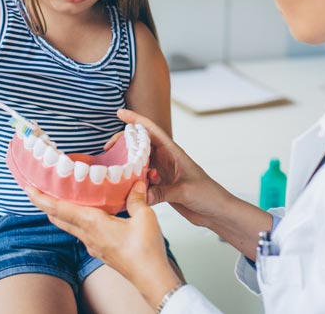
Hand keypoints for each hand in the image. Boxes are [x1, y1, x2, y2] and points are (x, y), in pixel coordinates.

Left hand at [26, 181, 180, 307]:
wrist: (150, 277)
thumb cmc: (146, 250)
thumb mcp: (145, 217)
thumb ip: (136, 199)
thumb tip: (135, 183)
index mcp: (95, 225)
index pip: (61, 210)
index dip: (43, 199)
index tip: (29, 189)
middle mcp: (89, 236)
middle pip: (59, 219)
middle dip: (46, 204)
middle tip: (38, 189)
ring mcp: (93, 245)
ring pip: (69, 226)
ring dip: (60, 212)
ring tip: (58, 197)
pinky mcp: (100, 250)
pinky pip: (81, 232)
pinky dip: (75, 220)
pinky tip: (85, 213)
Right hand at [116, 109, 231, 227]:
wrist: (216, 212)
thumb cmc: (208, 195)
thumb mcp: (185, 191)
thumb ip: (162, 192)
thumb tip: (141, 193)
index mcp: (173, 152)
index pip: (152, 130)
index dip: (136, 120)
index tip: (120, 113)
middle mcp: (166, 160)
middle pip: (140, 145)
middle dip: (123, 142)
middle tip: (107, 148)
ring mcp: (163, 173)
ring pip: (139, 163)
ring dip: (126, 164)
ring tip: (111, 168)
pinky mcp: (161, 187)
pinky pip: (142, 181)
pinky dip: (133, 182)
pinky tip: (122, 187)